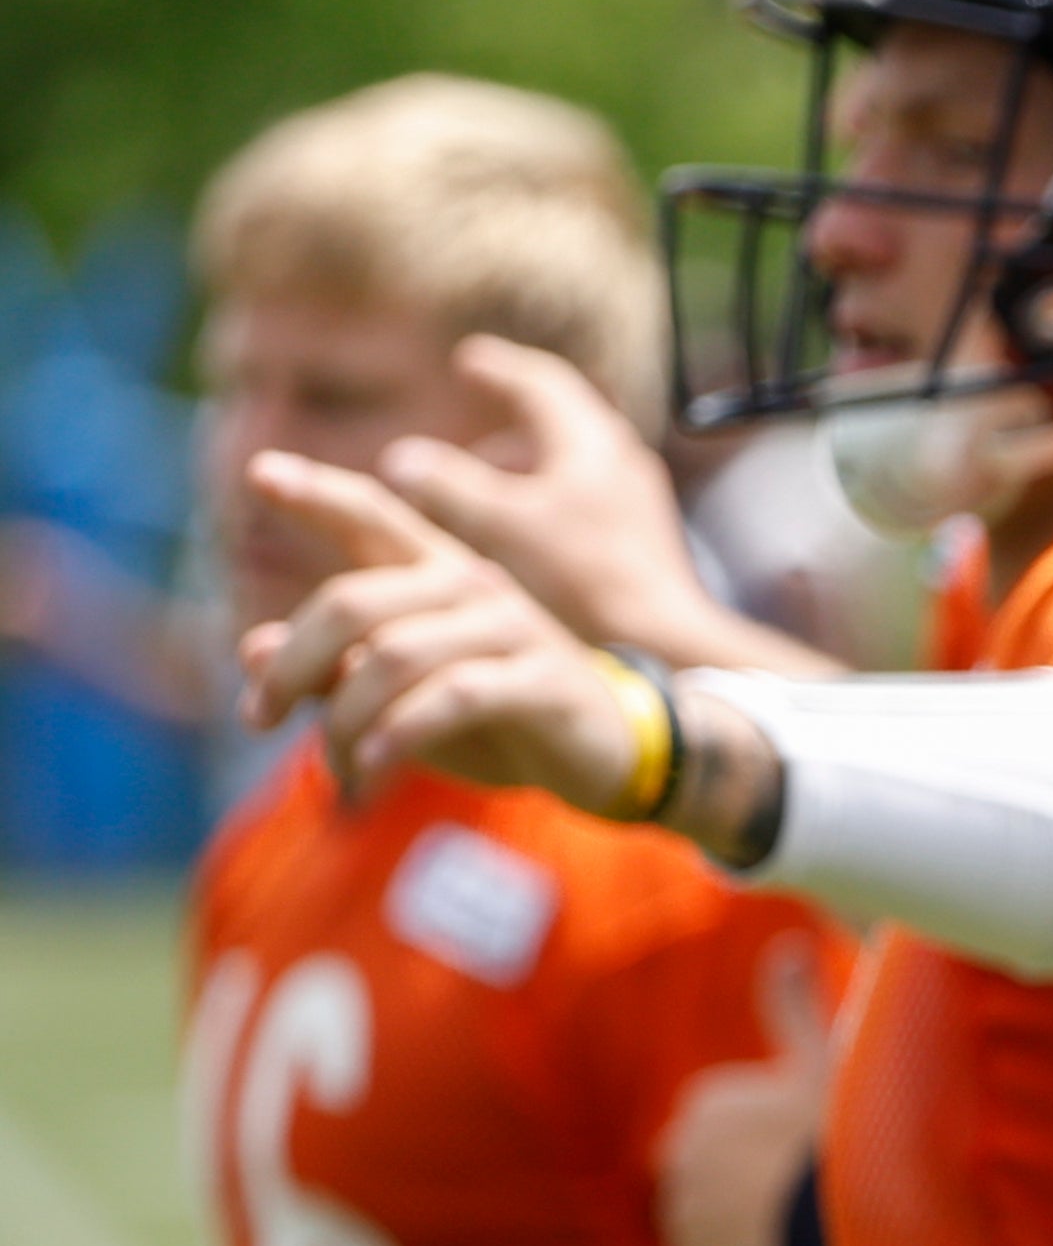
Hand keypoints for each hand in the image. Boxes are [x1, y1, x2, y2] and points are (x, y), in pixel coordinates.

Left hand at [235, 453, 643, 810]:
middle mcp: (473, 586)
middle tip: (258, 717)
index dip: (317, 493)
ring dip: (342, 721)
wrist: (608, 752)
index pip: (373, 517)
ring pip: (391, 656)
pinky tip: (372, 773)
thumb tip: (250, 650)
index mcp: (440, 573)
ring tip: (336, 770)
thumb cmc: (499, 719)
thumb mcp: (404, 696)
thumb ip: (334, 669)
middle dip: (293, 663)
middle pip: (352, 602)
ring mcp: (511, 629)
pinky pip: (450, 698)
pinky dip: (396, 737)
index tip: (258, 472)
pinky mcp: (539, 681)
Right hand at [381, 336, 838, 677]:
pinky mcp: (635, 541)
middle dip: (519, 403)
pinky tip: (521, 527)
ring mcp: (633, 502)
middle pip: (565, 416)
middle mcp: (620, 462)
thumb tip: (400, 458)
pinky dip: (545, 496)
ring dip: (530, 455)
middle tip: (484, 392)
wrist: (665, 642)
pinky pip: (582, 499)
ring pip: (573, 460)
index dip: (501, 368)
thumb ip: (450, 487)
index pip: (544, 384)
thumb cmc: (585, 581)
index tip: (468, 358)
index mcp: (591, 442)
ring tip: (490, 464)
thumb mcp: (503, 526)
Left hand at [657, 937, 834, 1245]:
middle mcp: (677, 1155)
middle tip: (803, 1197)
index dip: (769, 1141)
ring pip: (712, 1221)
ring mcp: (680, 1215)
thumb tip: (789, 945)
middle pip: (715, 1173)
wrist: (849, 1220)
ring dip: (743, 1228)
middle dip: (748, 1183)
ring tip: (796, 1233)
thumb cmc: (842, 1131)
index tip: (806, 1152)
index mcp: (705, 1103)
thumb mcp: (827, 1057)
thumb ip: (794, 1003)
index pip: (726, 1126)